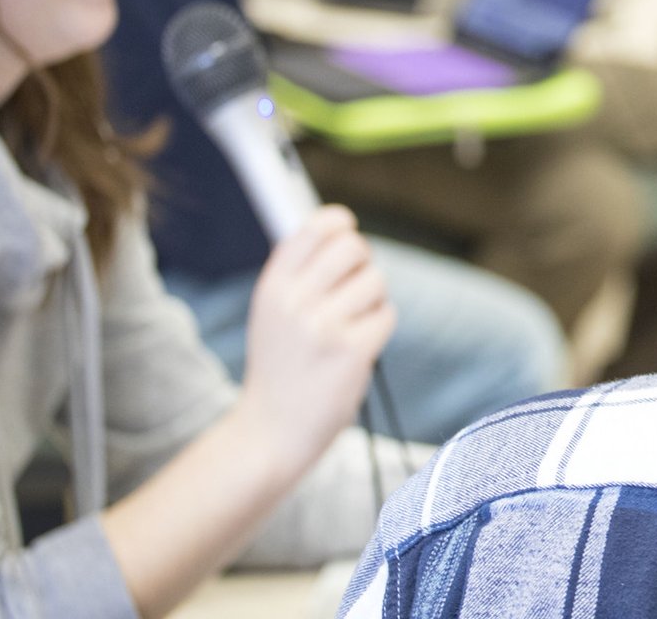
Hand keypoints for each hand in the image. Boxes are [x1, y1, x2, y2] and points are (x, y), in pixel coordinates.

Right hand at [234, 206, 394, 479]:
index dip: (339, 224)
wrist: (270, 432)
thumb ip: (301, 274)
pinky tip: (357, 348)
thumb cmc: (281, 367)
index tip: (347, 232)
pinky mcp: (351, 351)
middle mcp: (294, 301)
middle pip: (354, 247)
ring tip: (350, 327)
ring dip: (373, 301)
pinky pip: (386, 315)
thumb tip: (341, 227)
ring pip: (376, 281)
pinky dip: (378, 329)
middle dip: (363, 264)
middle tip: (355, 289)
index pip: (314, 228)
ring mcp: (323, 326)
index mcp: (273, 287)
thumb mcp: (273, 313)